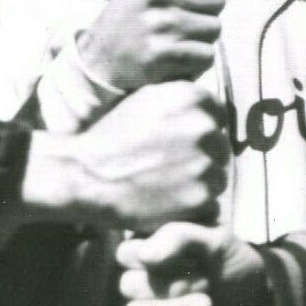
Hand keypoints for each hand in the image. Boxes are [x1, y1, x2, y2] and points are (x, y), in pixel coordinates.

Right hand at [21, 81, 229, 229]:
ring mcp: (204, 162)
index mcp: (193, 97)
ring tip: (166, 185)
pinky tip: (166, 201)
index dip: (199, 132)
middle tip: (169, 167)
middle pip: (220, 147)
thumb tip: (208, 105)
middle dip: (202, 157)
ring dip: (199, 183)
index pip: (217, 116)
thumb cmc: (112, 136)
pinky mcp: (200, 196)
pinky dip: (192, 207)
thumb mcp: (145, 100)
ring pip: (218, 176)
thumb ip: (180, 99)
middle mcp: (204, 126)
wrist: (86, 174)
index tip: (179, 143)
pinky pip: (211, 204)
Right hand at [77, 0, 243, 91]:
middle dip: (206, 11)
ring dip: (202, 37)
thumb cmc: (137, 14)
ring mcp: (157, 22)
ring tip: (175, 37)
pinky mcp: (161, 54)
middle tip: (178, 18)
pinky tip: (173, 56)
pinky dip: (195, 60)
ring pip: (215, 27)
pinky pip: (206, 55)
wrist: (101, 59)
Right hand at [116, 223, 271, 305]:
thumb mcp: (217, 240)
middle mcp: (145, 281)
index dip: (148, 257)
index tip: (184, 258)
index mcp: (154, 251)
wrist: (259, 304)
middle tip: (205, 282)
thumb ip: (180, 237)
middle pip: (129, 285)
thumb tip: (144, 254)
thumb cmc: (233, 264)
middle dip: (168, 286)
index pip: (126, 253)